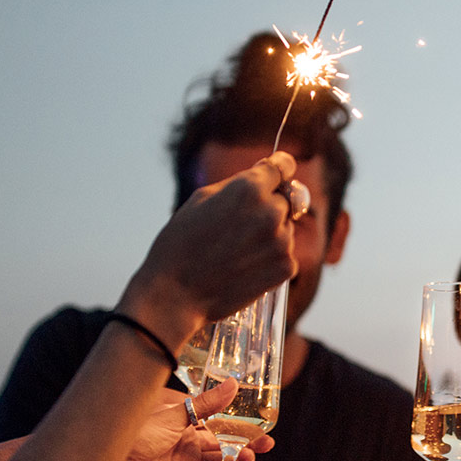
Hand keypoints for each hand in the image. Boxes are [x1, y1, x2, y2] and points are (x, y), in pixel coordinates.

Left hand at [103, 381, 274, 460]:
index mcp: (181, 424)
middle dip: (243, 448)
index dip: (241, 429)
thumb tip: (234, 383)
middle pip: (221, 447)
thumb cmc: (134, 437)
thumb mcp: (174, 416)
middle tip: (264, 448)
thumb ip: (206, 405)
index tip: (263, 432)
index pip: (219, 426)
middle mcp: (184, 445)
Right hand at [119, 153, 299, 350]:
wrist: (175, 294)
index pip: (284, 165)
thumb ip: (238, 184)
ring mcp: (282, 241)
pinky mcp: (286, 268)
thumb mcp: (201, 199)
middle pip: (284, 200)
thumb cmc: (181, 244)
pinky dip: (270, 261)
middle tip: (238, 227)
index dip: (281, 168)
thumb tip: (265, 173)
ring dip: (269, 235)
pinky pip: (285, 256)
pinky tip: (244, 267)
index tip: (280, 172)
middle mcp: (271, 211)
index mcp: (249, 188)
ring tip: (236, 251)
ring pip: (284, 229)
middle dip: (267, 207)